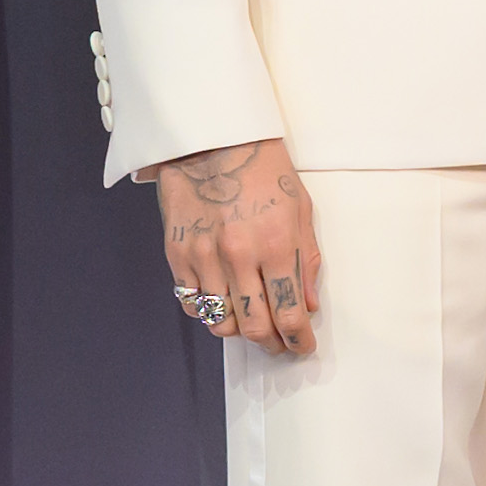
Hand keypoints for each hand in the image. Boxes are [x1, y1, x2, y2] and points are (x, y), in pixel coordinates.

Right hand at [157, 138, 321, 355]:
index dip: (298, 340)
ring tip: (251, 324)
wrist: (211, 138)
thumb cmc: (262, 168)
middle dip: (271, 344)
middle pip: (254, 327)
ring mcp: (204, 258)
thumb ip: (306, 259)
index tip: (302, 347)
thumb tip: (308, 302)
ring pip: (220, 322)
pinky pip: (192, 303)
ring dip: (239, 331)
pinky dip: (209, 312)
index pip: (289, 313)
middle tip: (279, 345)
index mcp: (276, 244)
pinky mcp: (177, 254)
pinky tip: (222, 304)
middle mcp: (238, 256)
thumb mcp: (300, 207)